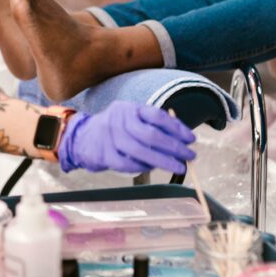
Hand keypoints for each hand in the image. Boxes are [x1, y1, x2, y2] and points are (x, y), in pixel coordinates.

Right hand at [58, 102, 196, 174]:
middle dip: (174, 147)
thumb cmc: (116, 129)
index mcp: (130, 108)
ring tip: (178, 166)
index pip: (157, 116)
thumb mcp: (132, 118)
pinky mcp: (105, 154)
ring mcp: (110, 137)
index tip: (191, 139)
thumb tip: (183, 138)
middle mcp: (119, 120)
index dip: (177, 128)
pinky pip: (129, 164)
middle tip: (189, 155)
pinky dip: (144, 167)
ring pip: (142, 151)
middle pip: (151, 135)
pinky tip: (154, 168)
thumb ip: (153, 125)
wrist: (84, 138)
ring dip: (164, 161)